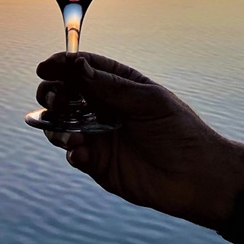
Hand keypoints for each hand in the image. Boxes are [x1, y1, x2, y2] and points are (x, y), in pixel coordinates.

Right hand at [36, 52, 243, 229]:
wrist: (197, 178)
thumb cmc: (180, 132)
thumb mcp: (148, 101)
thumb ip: (108, 85)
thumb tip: (75, 65)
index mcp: (117, 85)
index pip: (81, 68)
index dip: (61, 65)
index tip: (45, 67)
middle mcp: (102, 108)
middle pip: (62, 94)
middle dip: (52, 94)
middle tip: (58, 101)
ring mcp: (97, 135)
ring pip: (59, 124)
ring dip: (56, 125)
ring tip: (73, 135)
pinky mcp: (96, 163)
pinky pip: (72, 154)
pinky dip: (71, 151)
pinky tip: (83, 153)